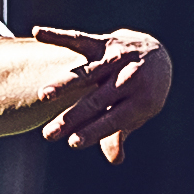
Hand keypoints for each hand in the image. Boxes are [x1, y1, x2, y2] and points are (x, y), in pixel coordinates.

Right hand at [32, 26, 171, 160]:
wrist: (157, 54)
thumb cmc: (142, 93)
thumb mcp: (137, 114)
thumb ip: (120, 133)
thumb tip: (115, 160)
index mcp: (141, 100)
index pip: (113, 120)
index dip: (93, 131)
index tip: (72, 143)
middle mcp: (129, 78)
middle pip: (96, 101)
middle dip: (71, 118)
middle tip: (48, 135)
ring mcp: (116, 58)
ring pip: (86, 73)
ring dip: (63, 85)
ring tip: (43, 96)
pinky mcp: (104, 42)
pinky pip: (79, 38)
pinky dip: (58, 36)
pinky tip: (37, 33)